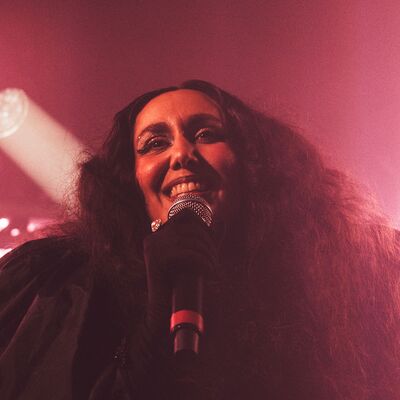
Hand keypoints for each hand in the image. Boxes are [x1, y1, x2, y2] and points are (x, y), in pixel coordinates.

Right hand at [142, 209, 217, 333]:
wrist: (161, 315)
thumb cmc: (177, 289)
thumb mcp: (187, 261)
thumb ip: (194, 245)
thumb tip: (217, 228)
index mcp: (158, 236)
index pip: (185, 215)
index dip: (204, 226)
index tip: (214, 241)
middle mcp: (153, 239)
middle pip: (190, 228)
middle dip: (208, 243)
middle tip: (216, 261)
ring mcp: (153, 247)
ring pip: (190, 241)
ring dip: (207, 254)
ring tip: (214, 268)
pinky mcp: (156, 259)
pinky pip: (187, 253)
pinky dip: (202, 261)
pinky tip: (209, 271)